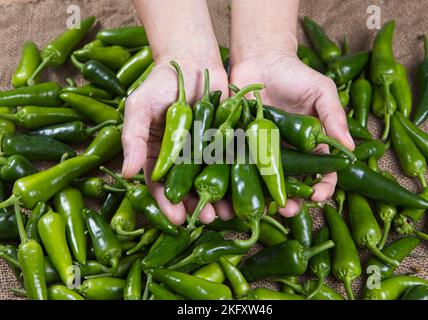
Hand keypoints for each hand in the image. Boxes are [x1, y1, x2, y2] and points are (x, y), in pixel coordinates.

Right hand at [122, 56, 228, 224]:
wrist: (192, 62)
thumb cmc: (160, 83)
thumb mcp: (139, 107)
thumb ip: (132, 137)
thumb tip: (127, 173)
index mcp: (157, 156)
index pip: (160, 186)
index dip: (167, 204)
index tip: (176, 218)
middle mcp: (181, 160)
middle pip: (188, 191)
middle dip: (197, 207)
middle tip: (207, 219)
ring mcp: (205, 154)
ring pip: (211, 183)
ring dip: (219, 200)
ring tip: (227, 213)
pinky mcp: (226, 144)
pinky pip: (231, 164)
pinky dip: (237, 179)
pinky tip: (244, 191)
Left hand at [230, 51, 354, 215]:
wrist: (260, 60)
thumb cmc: (295, 74)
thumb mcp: (321, 92)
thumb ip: (334, 118)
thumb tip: (352, 149)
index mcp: (311, 145)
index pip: (322, 173)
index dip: (323, 187)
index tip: (318, 195)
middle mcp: (288, 154)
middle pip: (293, 186)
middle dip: (293, 203)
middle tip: (288, 211)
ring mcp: (263, 153)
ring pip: (266, 184)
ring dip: (266, 201)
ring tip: (266, 209)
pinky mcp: (240, 147)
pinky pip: (240, 169)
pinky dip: (238, 184)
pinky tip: (238, 195)